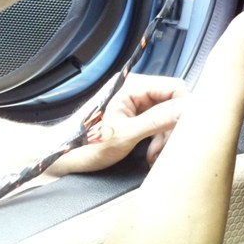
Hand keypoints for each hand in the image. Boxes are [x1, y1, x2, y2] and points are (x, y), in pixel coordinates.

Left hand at [51, 74, 187, 174]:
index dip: (183, 109)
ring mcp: (134, 102)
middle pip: (172, 102)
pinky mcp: (133, 115)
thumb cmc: (82, 145)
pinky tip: (150, 153)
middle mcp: (135, 89)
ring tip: (154, 156)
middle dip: (172, 127)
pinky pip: (157, 123)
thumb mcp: (123, 135)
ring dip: (165, 136)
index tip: (183, 131)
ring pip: (167, 115)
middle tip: (165, 150)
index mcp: (132, 85)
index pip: (175, 87)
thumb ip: (157, 121)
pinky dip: (157, 139)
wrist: (58, 158)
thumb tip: (185, 111)